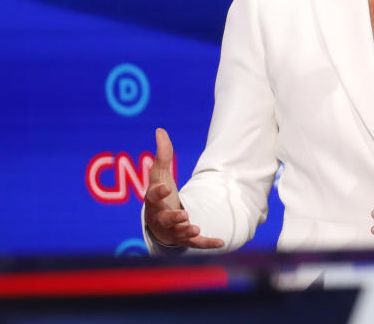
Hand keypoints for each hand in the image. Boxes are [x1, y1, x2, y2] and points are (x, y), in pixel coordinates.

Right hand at [143, 128, 223, 248]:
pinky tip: (221, 242)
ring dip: (186, 230)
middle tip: (183, 214)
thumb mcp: (160, 174)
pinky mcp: (185, 239)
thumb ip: (162, 154)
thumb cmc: (159, 195)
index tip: (166, 187)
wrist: (158, 224)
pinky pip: (196, 243)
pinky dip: (207, 243)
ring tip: (194, 226)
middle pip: (165, 218)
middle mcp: (161, 217)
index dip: (159, 193)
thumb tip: (160, 130)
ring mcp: (173, 230)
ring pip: (179, 233)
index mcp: (154, 201)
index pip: (153, 196)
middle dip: (173, 217)